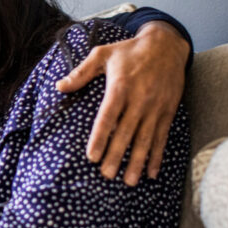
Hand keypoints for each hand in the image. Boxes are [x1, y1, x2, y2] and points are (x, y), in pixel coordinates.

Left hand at [56, 20, 189, 184]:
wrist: (166, 45)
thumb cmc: (128, 50)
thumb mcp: (102, 54)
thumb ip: (81, 72)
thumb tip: (59, 86)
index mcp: (120, 87)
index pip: (108, 117)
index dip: (100, 137)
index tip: (91, 156)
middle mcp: (139, 99)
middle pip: (126, 132)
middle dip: (116, 156)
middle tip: (105, 175)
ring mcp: (155, 107)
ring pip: (145, 139)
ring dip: (136, 162)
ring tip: (128, 181)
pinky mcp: (168, 112)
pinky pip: (162, 137)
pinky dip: (156, 156)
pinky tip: (151, 173)